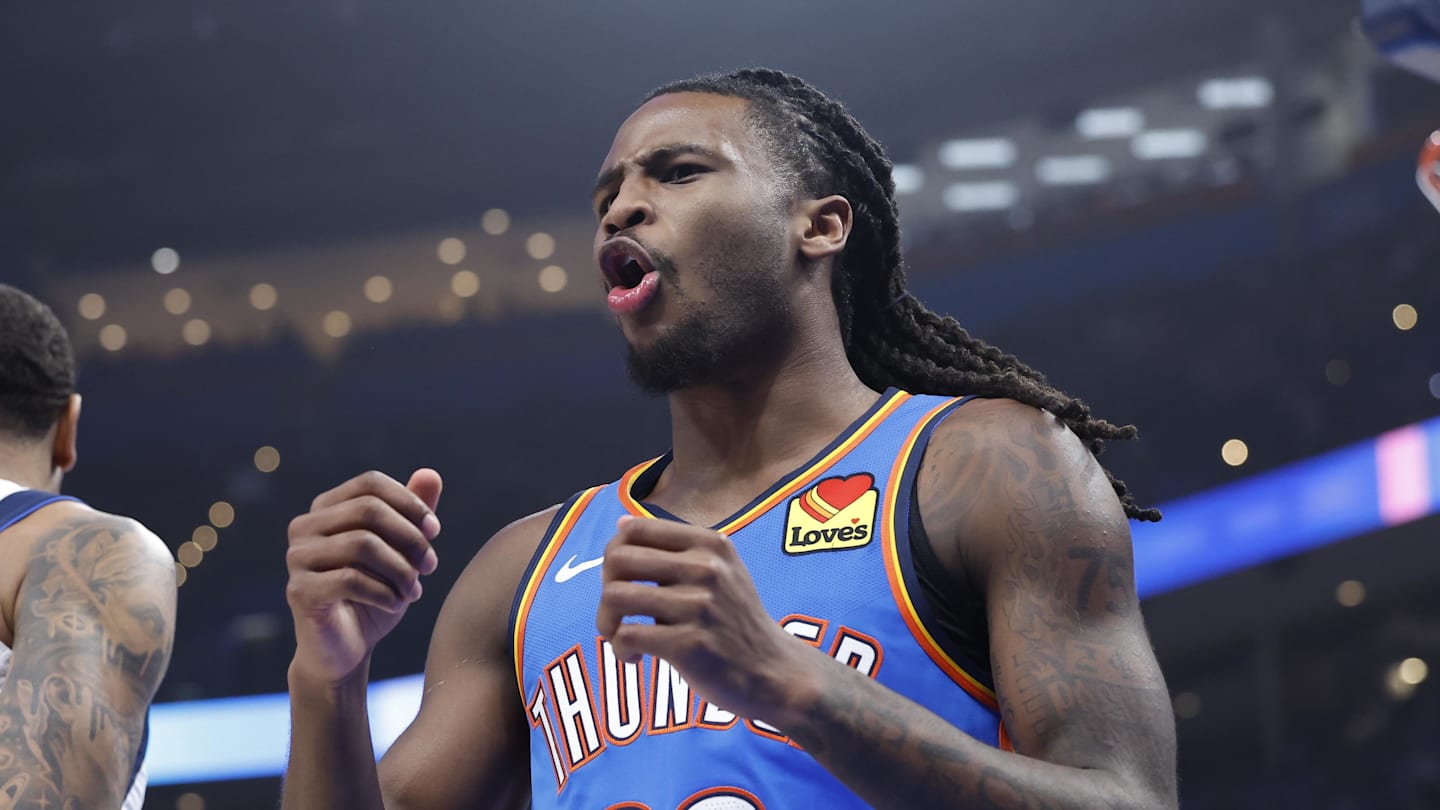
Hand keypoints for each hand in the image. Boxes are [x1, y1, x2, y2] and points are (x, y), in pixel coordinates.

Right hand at [286, 469, 441, 686]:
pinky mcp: (299, 591)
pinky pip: (350, 579)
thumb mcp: (401, 552)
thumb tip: (431, 473)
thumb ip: (412, 514)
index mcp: (326, 508)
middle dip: (409, 537)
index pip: (370, 484)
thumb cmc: (375, 594)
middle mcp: (305, 527)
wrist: (347, 649)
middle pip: (368, 510)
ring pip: (362, 544)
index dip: (409, 502)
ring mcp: (297, 558)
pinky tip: (397, 603)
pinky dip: (384, 592)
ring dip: (400, 569)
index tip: (434, 531)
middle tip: (430, 565)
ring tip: (414, 590)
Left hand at [595, 516, 813, 724]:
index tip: (623, 580)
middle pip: (618, 559)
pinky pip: (626, 636)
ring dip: (606, 621)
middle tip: (618, 612)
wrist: (773, 672)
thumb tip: (621, 525)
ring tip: (619, 637)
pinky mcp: (688, 643)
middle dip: (604, 588)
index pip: (635, 529)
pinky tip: (635, 658)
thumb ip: (677, 548)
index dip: (615, 554)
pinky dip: (619, 650)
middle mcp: (706, 568)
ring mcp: (698, 606)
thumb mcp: (722, 570)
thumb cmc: (737, 621)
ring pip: (615, 596)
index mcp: (710, 544)